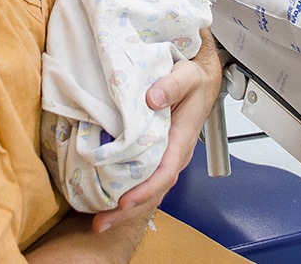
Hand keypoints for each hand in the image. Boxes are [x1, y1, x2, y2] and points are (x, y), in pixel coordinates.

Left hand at [91, 28, 222, 232]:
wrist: (200, 79)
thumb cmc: (194, 79)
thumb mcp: (187, 76)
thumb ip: (171, 86)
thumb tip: (152, 99)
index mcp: (181, 139)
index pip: (164, 172)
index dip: (145, 189)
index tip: (125, 201)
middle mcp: (174, 154)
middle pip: (153, 190)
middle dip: (129, 210)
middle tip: (101, 223)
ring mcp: (165, 156)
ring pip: (147, 188)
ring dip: (125, 207)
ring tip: (100, 220)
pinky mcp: (155, 153)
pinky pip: (142, 178)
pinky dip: (126, 191)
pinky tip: (107, 198)